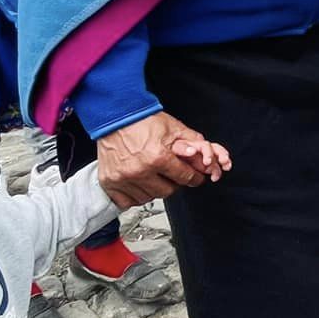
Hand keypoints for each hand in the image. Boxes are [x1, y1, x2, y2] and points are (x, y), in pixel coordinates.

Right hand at [96, 111, 229, 206]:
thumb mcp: (173, 127)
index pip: (185, 178)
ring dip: (154, 189)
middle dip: (173, 183)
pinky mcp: (110, 183)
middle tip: (170, 173)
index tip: (194, 177)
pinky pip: (128, 201)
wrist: (115, 117)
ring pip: (148, 197)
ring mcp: (123, 179)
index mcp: (157, 157)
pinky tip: (138, 181)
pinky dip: (135, 194)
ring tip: (152, 174)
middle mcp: (139, 171)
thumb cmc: (142, 121)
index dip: (193, 177)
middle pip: (168, 191)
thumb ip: (193, 142)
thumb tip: (208, 157)